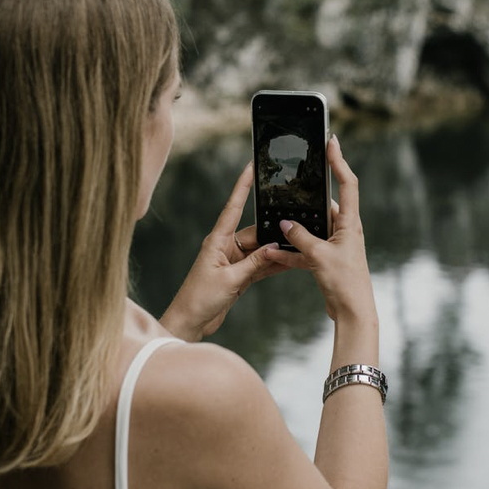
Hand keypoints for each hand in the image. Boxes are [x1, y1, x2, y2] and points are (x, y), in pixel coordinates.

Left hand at [160, 163, 288, 340]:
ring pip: (260, 250)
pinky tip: (289, 262)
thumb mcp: (231, 280)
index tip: (251, 166)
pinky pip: (260, 265)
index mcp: (217, 240)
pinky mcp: (238, 275)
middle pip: (255, 233)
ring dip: (276, 251)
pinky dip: (273, 265)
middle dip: (274, 232)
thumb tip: (275, 248)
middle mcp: (225, 247)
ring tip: (298, 246)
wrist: (190, 322)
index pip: (233, 206)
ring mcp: (233, 261)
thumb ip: (255, 263)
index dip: (242, 185)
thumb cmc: (200, 299)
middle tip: (295, 228)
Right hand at [263, 135, 375, 322]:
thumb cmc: (345, 282)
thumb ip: (301, 237)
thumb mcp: (319, 256)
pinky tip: (273, 252)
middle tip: (292, 183)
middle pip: (324, 206)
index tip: (331, 142)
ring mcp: (335, 246)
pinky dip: (291, 252)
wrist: (352, 313)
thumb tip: (286, 223)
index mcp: (350, 224)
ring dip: (293, 231)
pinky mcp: (326, 261)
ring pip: (310, 230)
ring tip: (275, 224)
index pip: (347, 184)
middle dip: (306, 199)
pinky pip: (304, 250)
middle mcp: (344, 231)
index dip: (339, 161)